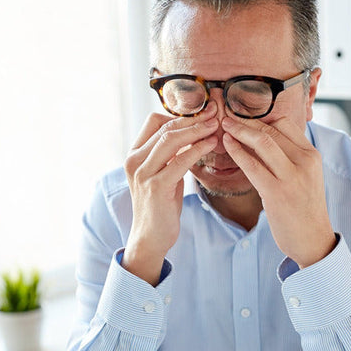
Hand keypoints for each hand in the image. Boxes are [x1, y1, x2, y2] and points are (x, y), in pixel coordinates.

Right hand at [123, 109, 219, 285]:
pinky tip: (211, 144)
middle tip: (214, 113)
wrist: (150, 237)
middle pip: (165, 127)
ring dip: (197, 130)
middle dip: (193, 119)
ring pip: (171, 139)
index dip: (179, 115)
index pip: (154, 121)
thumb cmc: (160, 205)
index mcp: (134, 154)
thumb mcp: (163, 173)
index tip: (202, 112)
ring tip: (215, 125)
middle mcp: (134, 161)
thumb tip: (191, 132)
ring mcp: (143, 173)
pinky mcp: (156, 187)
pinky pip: (180, 160)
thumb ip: (170, 154)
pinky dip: (197, 149)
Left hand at [220, 116, 335, 267]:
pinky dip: (237, 151)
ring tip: (224, 125)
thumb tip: (262, 139)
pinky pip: (252, 165)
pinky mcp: (277, 192)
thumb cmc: (304, 208)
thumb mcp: (305, 176)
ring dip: (239, 131)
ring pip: (262, 142)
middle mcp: (305, 162)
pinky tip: (227, 144)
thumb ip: (289, 157)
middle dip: (246, 120)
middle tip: (227, 114)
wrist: (313, 240)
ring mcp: (292, 177)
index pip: (285, 124)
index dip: (261, 117)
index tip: (243, 114)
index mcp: (312, 155)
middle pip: (272, 130)